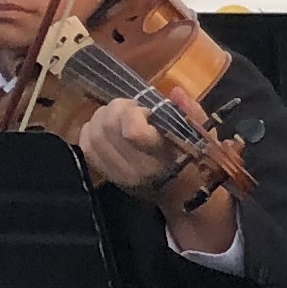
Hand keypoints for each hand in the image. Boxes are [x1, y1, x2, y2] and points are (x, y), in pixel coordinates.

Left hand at [71, 93, 192, 199]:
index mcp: (161, 159)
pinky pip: (85, 145)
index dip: (136, 112)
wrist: (183, 195)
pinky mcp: (105, 173)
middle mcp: (134, 168)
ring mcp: (116, 173)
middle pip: (108, 125)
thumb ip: (191, 113)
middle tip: (135, 110)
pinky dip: (91, 129)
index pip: (132, 131)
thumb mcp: (201, 135)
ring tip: (122, 117)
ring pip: (93, 132)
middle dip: (119, 108)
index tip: (150, 113)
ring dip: (104, 116)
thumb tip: (175, 92)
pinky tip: (106, 128)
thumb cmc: (195, 162)